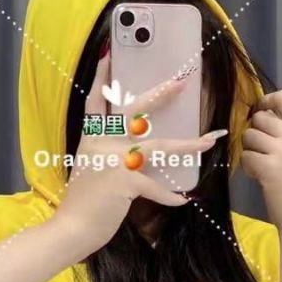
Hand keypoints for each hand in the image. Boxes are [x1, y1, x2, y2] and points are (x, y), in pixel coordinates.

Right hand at [53, 54, 226, 259]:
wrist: (72, 227)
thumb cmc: (82, 202)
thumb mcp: (90, 169)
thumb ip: (107, 154)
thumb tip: (134, 151)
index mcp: (91, 138)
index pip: (96, 101)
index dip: (101, 78)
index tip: (108, 54)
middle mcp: (102, 143)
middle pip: (134, 111)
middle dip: (159, 94)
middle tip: (180, 81)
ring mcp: (114, 160)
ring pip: (158, 147)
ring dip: (188, 145)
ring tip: (210, 140)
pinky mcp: (125, 181)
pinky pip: (156, 187)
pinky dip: (170, 196)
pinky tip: (183, 201)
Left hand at [239, 90, 281, 231]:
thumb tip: (261, 114)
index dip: (266, 100)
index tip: (260, 111)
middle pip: (260, 117)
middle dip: (254, 132)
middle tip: (260, 151)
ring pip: (249, 136)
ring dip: (249, 150)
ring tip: (260, 166)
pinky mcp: (268, 167)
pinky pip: (245, 156)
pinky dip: (248, 167)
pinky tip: (259, 177)